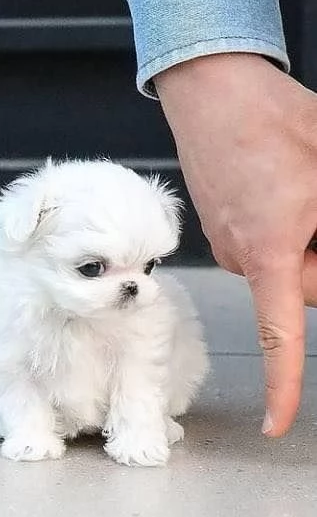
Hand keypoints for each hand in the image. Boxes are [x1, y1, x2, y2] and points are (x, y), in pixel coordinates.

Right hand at [155, 53, 316, 436]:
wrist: (212, 93)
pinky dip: (280, 230)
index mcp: (270, 248)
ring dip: (304, 243)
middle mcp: (239, 253)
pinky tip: (279, 188)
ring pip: (279, 266)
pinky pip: (259, 246)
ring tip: (303, 189)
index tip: (277, 424)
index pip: (278, 331)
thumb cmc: (269, 120)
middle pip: (299, 290)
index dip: (282, 382)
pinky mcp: (218, 224)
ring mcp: (224, 239)